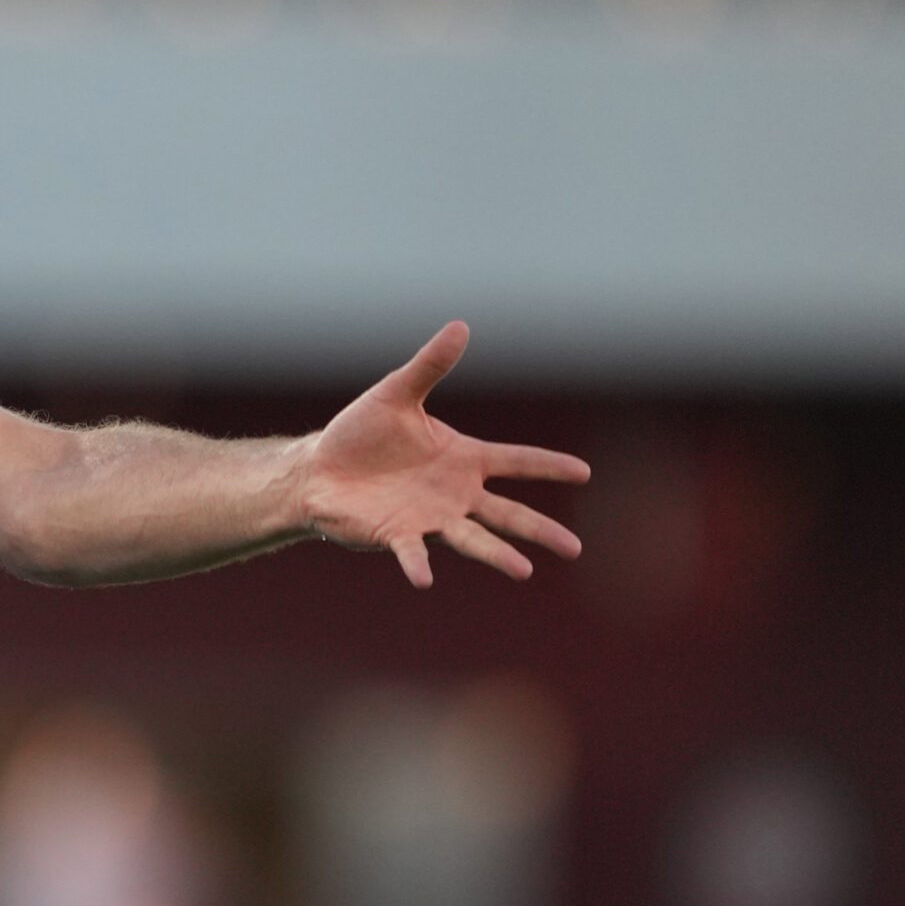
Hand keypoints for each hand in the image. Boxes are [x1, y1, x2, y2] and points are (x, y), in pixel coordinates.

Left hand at [301, 321, 589, 587]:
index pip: (516, 461)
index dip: (549, 466)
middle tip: (575, 548)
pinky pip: (412, 552)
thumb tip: (460, 326)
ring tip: (524, 571)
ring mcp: (429, 518)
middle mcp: (454, 494)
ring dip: (497, 555)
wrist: (319, 468)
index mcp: (462, 458)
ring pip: (473, 539)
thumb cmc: (360, 433)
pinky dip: (418, 564)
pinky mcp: (396, 535)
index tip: (585, 472)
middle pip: (508, 514)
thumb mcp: (396, 394)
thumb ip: (429, 366)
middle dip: (540, 530)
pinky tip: (425, 579)